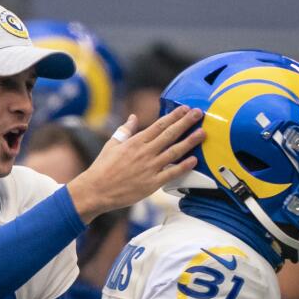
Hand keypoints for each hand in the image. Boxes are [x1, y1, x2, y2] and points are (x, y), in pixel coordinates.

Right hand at [67, 107, 204, 221]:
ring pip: (174, 152)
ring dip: (189, 142)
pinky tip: (194, 160)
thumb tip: (133, 117)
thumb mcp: (112, 145)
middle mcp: (145, 153)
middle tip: (199, 113)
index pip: (159, 125)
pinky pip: (171, 174)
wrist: (96, 190)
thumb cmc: (103, 168)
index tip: (185, 108)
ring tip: (202, 133)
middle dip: (186, 122)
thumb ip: (125, 130)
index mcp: (136, 142)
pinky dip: (183, 167)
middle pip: (169, 134)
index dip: (174, 116)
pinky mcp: (151, 184)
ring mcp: (149, 168)